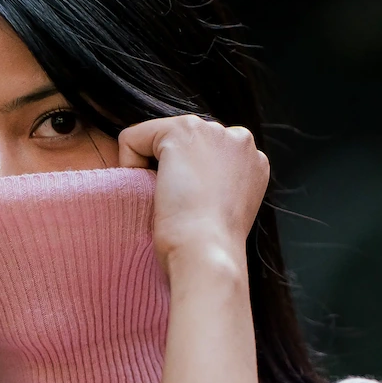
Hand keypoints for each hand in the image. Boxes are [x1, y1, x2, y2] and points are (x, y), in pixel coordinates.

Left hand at [117, 115, 268, 274]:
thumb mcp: (223, 209)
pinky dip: (128, 163)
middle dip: (172, 169)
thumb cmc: (211, 245)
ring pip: (159, 139)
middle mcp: (239, 138)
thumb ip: (217, 184)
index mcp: (252, 160)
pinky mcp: (182, 130)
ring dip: (153, 167)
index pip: (203, 155)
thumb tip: (191, 181)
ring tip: (169, 198)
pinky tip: (150, 189)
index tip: (194, 209)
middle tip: (180, 205)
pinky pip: (133, 138)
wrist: (209, 252)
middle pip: (182, 144)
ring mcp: (212, 130)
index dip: (187, 180)